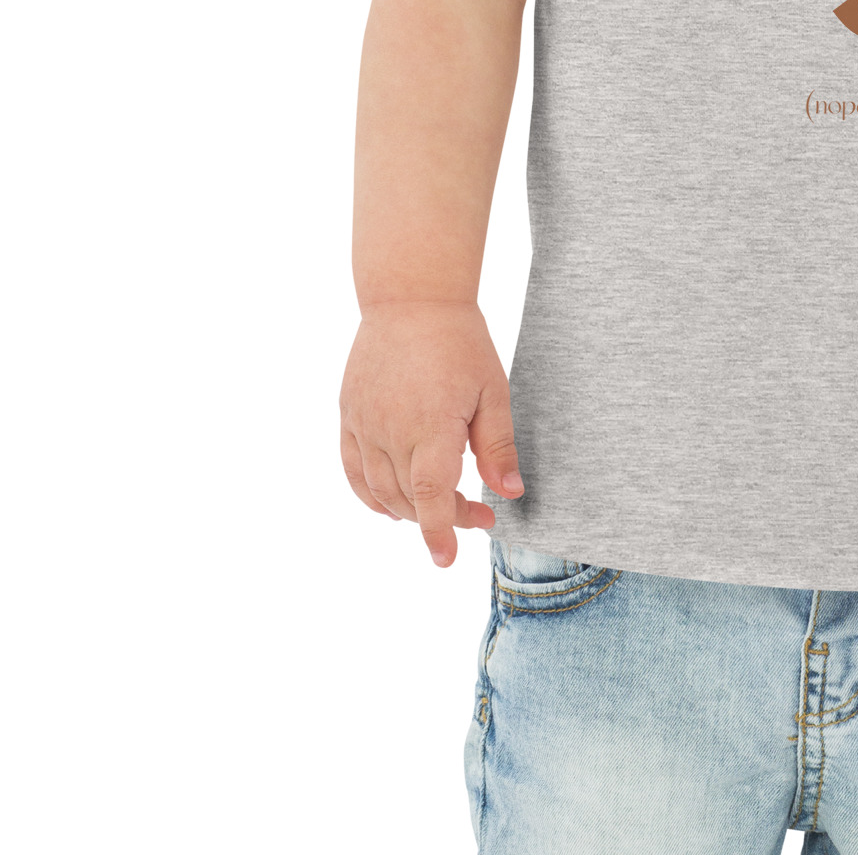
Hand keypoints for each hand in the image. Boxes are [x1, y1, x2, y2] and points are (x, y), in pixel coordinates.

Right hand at [338, 299, 523, 567]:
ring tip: (439, 505)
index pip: (430, 497)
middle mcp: (390, 431)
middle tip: (476, 512)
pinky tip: (390, 505)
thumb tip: (509, 493)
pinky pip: (352, 469)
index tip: (447, 559)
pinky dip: (369, 495)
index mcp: (431, 426)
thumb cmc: (460, 342)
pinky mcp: (348, 415)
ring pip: (379, 490)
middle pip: (409, 499)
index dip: (439, 533)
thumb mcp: (492, 390)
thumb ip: (497, 446)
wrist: (411, 298)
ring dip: (408, 510)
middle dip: (441, 517)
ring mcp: (363, 424)